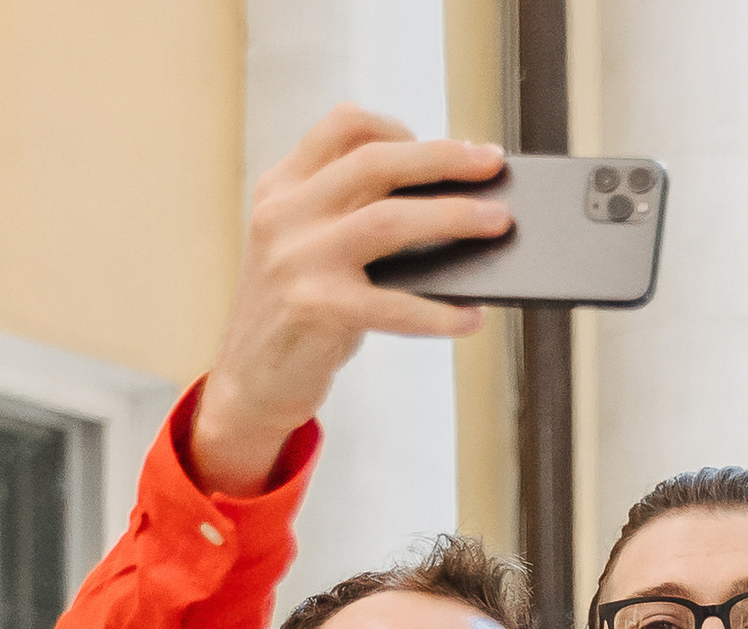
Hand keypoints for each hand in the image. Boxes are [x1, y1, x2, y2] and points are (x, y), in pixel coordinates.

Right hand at [192, 105, 511, 493]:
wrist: (248, 382)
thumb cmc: (300, 312)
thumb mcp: (310, 248)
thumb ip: (355, 216)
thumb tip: (452, 205)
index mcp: (283, 187)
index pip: (343, 126)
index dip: (403, 126)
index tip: (451, 146)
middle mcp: (285, 214)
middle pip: (375, 162)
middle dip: (443, 158)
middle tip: (493, 164)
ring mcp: (296, 260)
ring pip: (388, 220)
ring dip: (453, 218)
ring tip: (499, 223)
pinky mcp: (314, 309)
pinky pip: (393, 305)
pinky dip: (440, 311)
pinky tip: (472, 316)